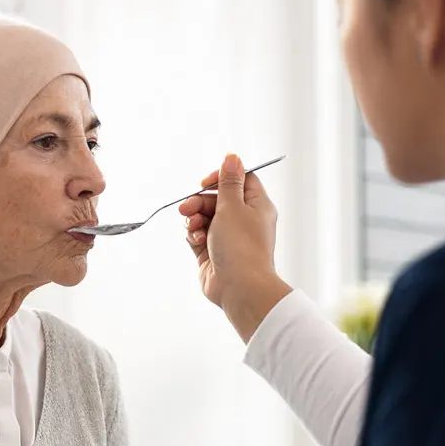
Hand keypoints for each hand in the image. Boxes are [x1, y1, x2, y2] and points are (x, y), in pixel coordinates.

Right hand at [179, 154, 278, 308]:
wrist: (239, 288)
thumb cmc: (242, 248)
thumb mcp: (233, 207)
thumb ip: (229, 182)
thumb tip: (233, 157)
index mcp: (257, 206)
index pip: (240, 181)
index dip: (222, 178)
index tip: (206, 182)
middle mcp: (244, 221)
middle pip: (217, 199)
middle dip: (199, 201)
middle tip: (187, 208)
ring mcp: (228, 238)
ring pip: (204, 217)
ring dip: (194, 218)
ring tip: (194, 227)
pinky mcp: (213, 253)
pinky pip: (198, 235)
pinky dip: (194, 234)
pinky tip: (196, 239)